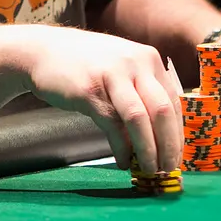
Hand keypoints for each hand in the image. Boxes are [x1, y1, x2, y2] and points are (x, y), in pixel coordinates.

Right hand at [19, 26, 183, 173]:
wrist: (43, 50)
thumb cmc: (86, 64)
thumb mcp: (121, 69)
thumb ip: (141, 92)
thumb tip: (160, 136)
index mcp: (148, 59)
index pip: (173, 103)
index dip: (177, 134)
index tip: (176, 158)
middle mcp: (135, 63)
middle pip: (162, 111)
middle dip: (168, 146)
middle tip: (167, 170)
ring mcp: (112, 75)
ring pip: (140, 119)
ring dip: (148, 150)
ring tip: (149, 170)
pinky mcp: (89, 90)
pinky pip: (112, 125)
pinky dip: (121, 147)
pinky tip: (122, 161)